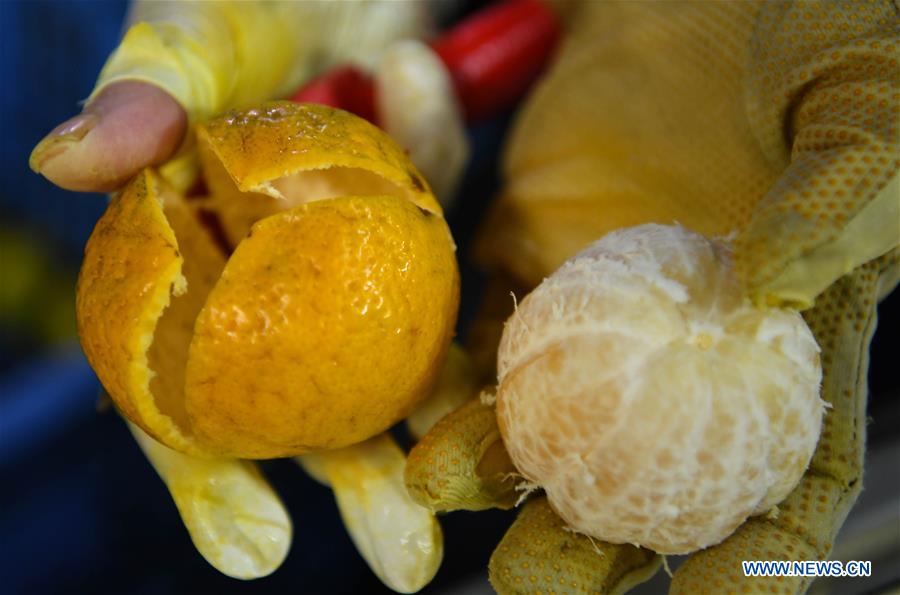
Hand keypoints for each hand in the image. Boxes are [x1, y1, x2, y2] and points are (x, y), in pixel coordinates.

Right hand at [36, 1, 464, 587]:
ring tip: (482, 419)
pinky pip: (441, 227)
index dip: (211, 481)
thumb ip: (142, 100)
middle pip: (311, 409)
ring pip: (399, 352)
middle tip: (407, 560)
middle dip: (360, 484)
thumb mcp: (187, 37)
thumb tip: (67, 162)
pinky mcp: (416, 222)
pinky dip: (437, 161)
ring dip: (445, 394)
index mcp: (191, 274)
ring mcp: (351, 261)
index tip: (257, 552)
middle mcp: (272, 286)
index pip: (183, 400)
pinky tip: (413, 71)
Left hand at [408, 1, 898, 592]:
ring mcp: (600, 290)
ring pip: (542, 397)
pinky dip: (450, 350)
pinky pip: (483, 305)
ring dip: (488, 450)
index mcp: (788, 333)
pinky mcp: (531, 232)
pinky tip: (415, 386)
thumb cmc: (829, 33)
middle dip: (585, 534)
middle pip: (638, 464)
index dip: (753, 553)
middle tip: (525, 579)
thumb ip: (836, 209)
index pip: (784, 471)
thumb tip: (766, 295)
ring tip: (434, 487)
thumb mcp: (865, 115)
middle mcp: (686, 336)